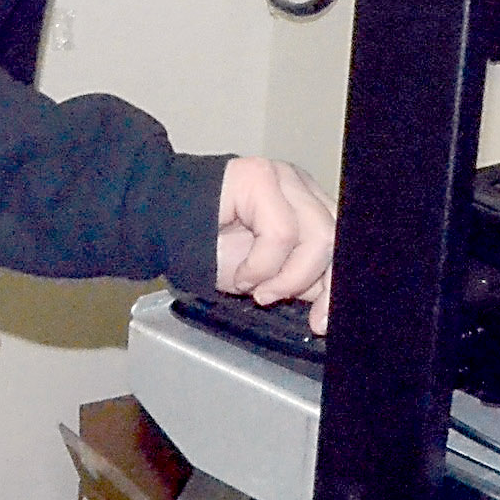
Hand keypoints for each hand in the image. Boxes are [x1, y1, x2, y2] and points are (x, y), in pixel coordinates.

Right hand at [216, 156, 336, 334]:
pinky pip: (281, 233)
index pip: (340, 245)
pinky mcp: (260, 177)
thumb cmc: (204, 246)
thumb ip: (297, 278)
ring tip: (254, 287)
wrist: (158, 226)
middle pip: (337, 240)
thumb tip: (325, 302)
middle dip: (316, 284)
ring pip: (318, 237)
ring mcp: (283, 178)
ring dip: (285, 277)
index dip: (334, 286)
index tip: (320, 321)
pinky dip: (261, 266)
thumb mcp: (264, 273)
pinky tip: (240, 273)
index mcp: (306, 207)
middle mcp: (300, 188)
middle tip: (276, 300)